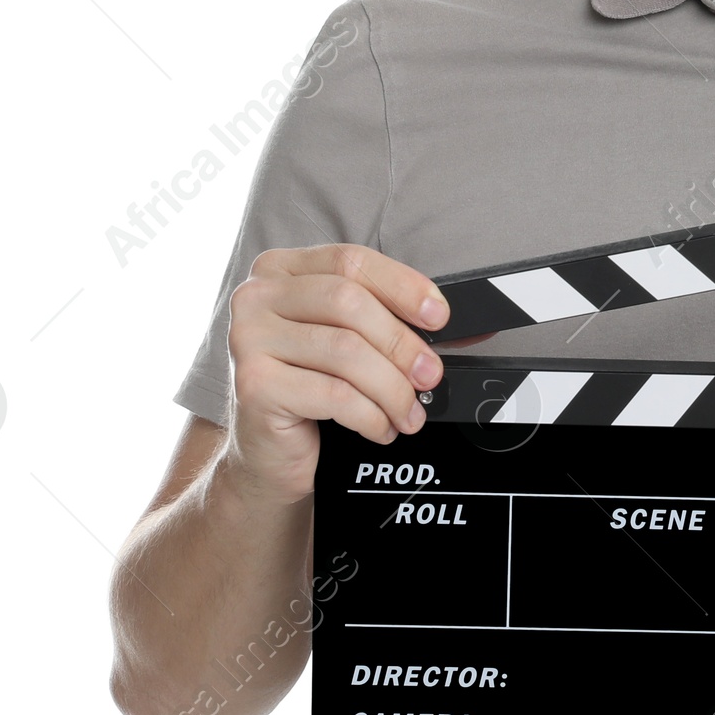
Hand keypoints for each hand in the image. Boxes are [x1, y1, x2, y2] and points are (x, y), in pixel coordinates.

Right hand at [224, 243, 448, 504]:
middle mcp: (256, 297)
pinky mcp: (253, 385)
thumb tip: (467, 329)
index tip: (437, 316)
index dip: (402, 285)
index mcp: (281, 271)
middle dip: (402, 343)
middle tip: (430, 375)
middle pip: (348, 302)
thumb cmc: (311, 391)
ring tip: (409, 411)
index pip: (351, 261)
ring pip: (345, 351)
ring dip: (392, 387)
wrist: (268, 454)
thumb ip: (395, 325)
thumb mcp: (352, 345)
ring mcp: (246, 339)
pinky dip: (371, 415)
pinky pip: (333, 394)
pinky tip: (381, 427)